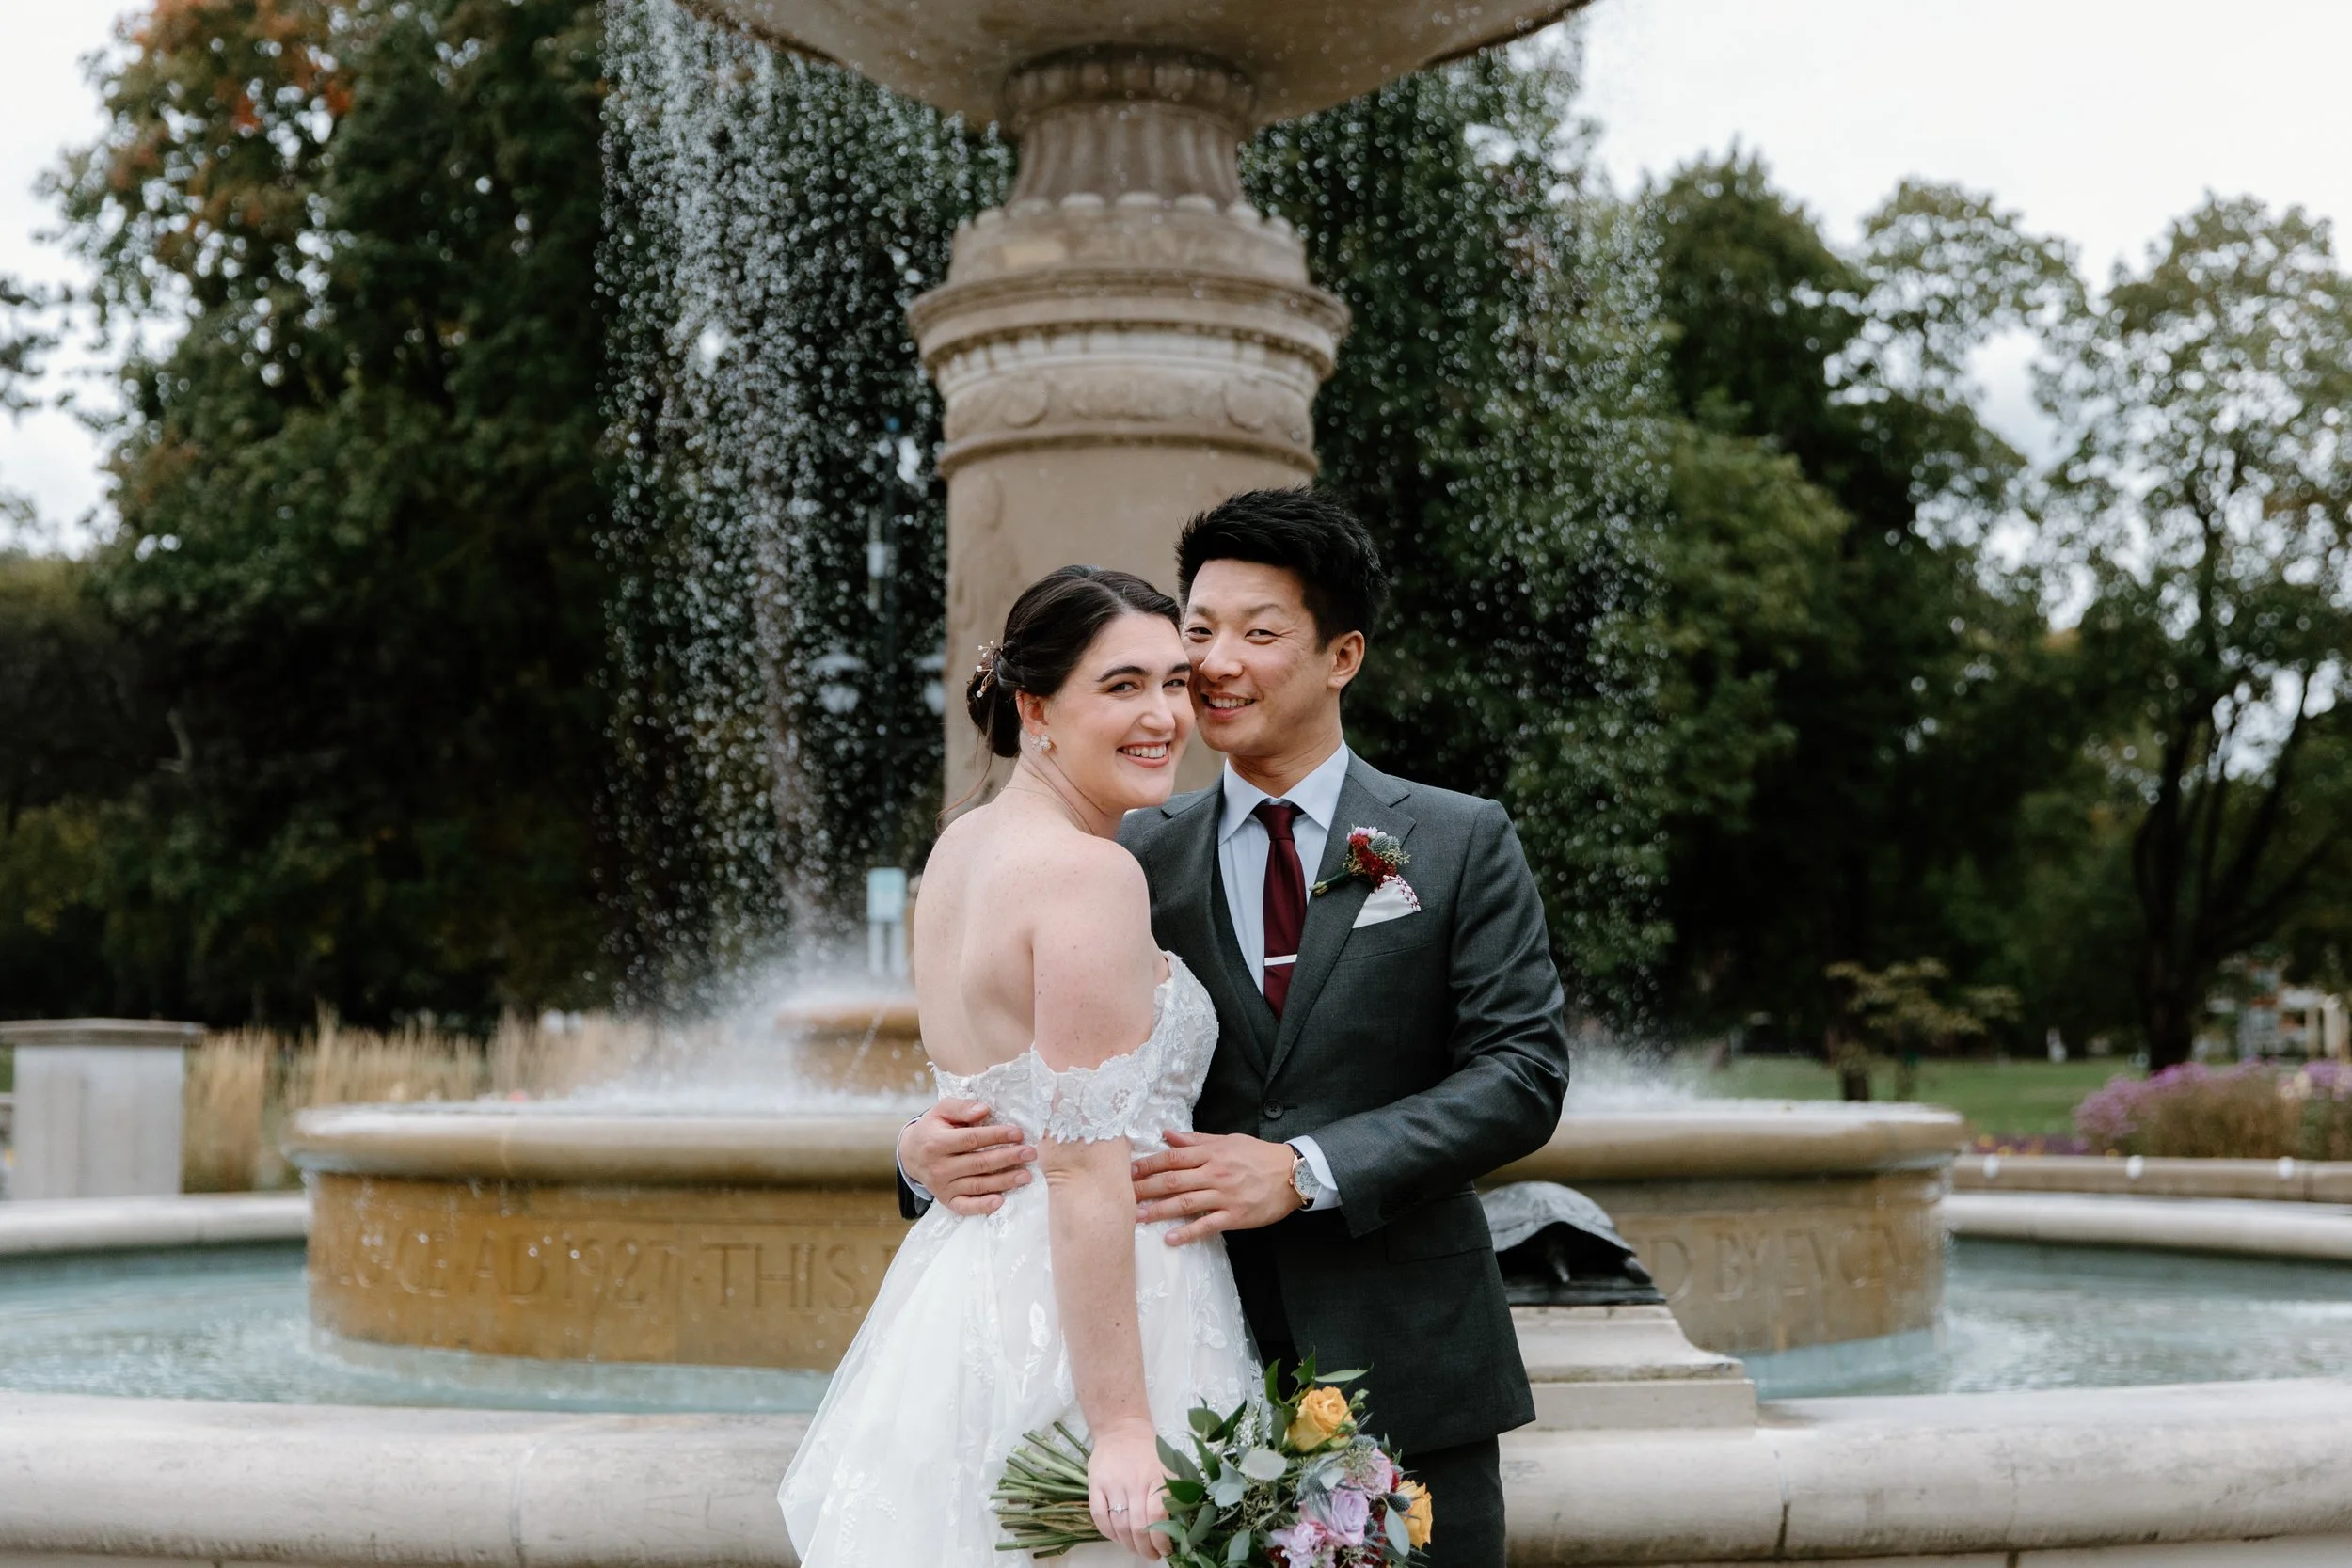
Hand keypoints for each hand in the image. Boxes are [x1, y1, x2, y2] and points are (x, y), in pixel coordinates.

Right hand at [898, 1099, 1034, 1215]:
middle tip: (1030, 1153)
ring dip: (1004, 1181)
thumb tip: (984, 1110)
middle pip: (979, 1163)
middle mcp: (939, 1166)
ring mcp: (942, 1186)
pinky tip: (1000, 1201)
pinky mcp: (946, 1200)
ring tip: (1026, 1175)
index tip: (1018, 1133)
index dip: (996, 1136)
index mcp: (937, 1142)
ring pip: (977, 1184)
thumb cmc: (932, 1129)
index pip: (971, 1139)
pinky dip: (983, 1206)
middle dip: (1008, 1158)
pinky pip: (965, 1206)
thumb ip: (961, 1107)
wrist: (910, 1155)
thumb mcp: (941, 1111)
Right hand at [1087, 1419, 1169, 1559]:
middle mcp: (1134, 1481)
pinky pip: (1099, 1516)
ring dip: (1128, 1544)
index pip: (1157, 1516)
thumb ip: (1175, 1494)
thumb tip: (1182, 1526)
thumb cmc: (1149, 1452)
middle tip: (1151, 1555)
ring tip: (1136, 1549)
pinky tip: (1117, 1538)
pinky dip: (1107, 1533)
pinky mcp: (1095, 1483)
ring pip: (1119, 1525)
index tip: (1165, 1551)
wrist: (1122, 1428)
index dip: (1160, 1539)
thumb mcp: (1169, 1468)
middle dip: (1145, 1548)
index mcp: (1157, 1477)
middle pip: (1138, 1525)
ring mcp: (1113, 1483)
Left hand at [1131, 1130, 1298, 1244]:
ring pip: (1185, 1203)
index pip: (1173, 1158)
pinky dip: (1187, 1233)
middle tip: (1122, 1196)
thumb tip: (1168, 1134)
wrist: (1293, 1173)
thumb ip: (1196, 1140)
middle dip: (1145, 1189)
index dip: (1148, 1164)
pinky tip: (1170, 1239)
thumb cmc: (1259, 1155)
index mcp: (1212, 1154)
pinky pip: (1207, 1225)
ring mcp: (1225, 1196)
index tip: (1128, 1171)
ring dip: (1159, 1211)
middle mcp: (1215, 1174)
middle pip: (1173, 1181)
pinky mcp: (1235, 1216)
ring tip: (1137, 1218)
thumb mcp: (1228, 1140)